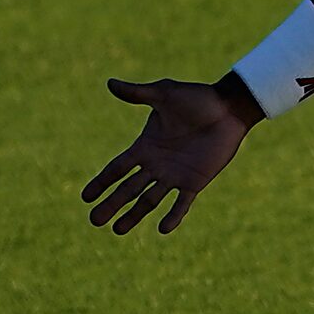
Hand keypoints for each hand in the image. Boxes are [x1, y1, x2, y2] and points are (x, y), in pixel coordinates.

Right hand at [81, 77, 257, 234]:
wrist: (228, 108)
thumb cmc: (197, 99)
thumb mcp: (164, 94)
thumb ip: (138, 94)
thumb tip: (110, 83)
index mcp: (145, 146)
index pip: (117, 168)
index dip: (102, 182)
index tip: (85, 197)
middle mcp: (156, 165)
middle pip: (128, 189)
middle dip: (111, 204)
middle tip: (95, 221)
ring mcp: (174, 175)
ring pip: (149, 200)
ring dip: (134, 215)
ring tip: (118, 230)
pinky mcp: (195, 182)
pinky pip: (182, 203)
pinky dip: (174, 216)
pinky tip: (163, 229)